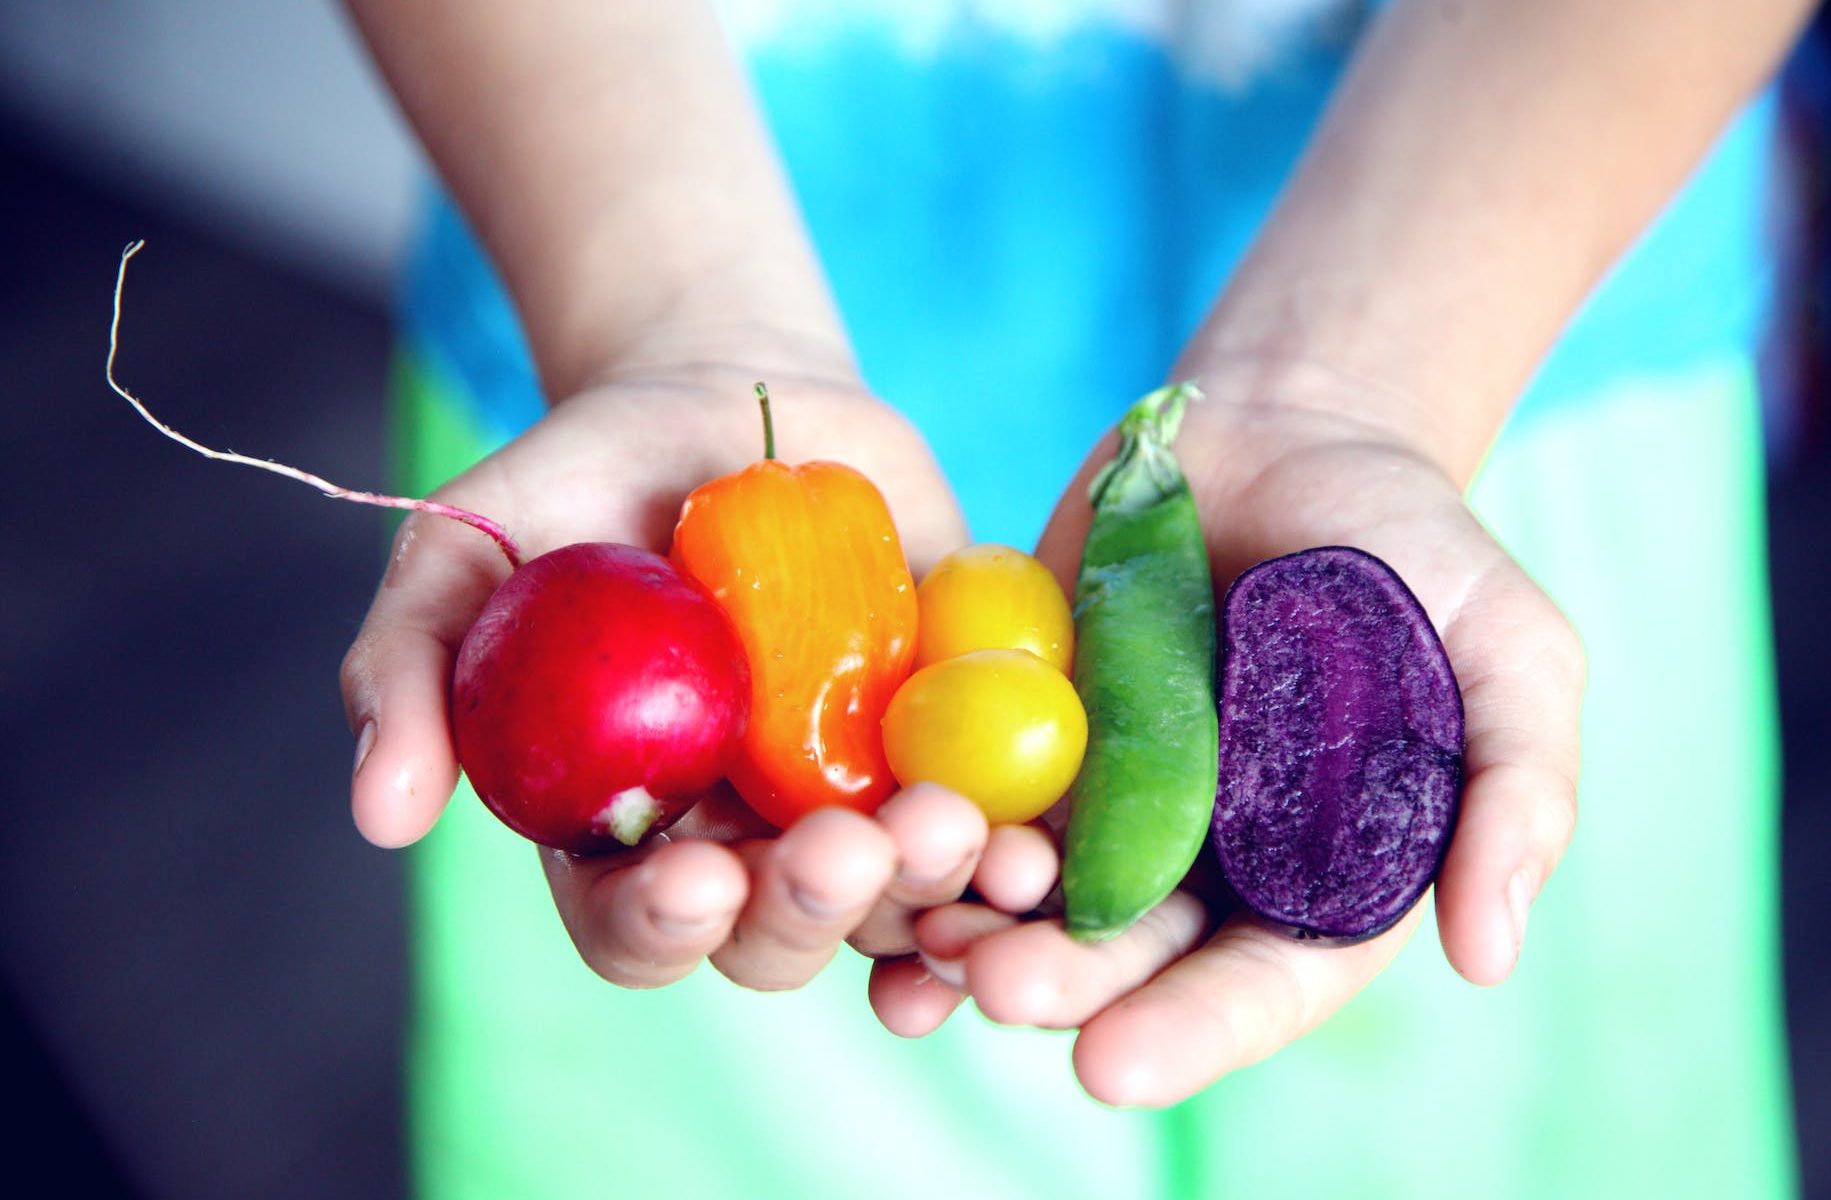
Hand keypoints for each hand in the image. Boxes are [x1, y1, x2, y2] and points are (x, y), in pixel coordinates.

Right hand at [339, 365, 988, 990]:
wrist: (736, 397)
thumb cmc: (585, 476)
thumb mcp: (471, 545)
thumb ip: (413, 665)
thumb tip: (382, 816)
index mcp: (624, 825)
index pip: (634, 924)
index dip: (662, 926)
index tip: (699, 874)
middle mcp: (744, 838)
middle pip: (778, 936)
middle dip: (813, 909)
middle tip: (848, 847)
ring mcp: (854, 798)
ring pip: (897, 902)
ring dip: (931, 891)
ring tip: (954, 828)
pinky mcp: (948, 746)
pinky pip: (993, 831)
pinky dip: (1015, 859)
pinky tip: (1037, 854)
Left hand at [873, 387, 1584, 1104]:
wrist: (1290, 431)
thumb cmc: (1415, 548)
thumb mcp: (1507, 649)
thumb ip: (1516, 789)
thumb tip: (1489, 954)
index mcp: (1315, 874)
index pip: (1258, 981)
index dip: (1191, 1031)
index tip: (1112, 1067)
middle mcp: (1201, 857)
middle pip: (1125, 952)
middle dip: (1061, 982)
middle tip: (996, 988)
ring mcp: (1103, 791)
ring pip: (1031, 892)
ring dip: (973, 925)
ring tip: (923, 936)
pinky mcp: (1025, 723)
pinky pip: (967, 793)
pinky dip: (922, 831)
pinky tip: (871, 851)